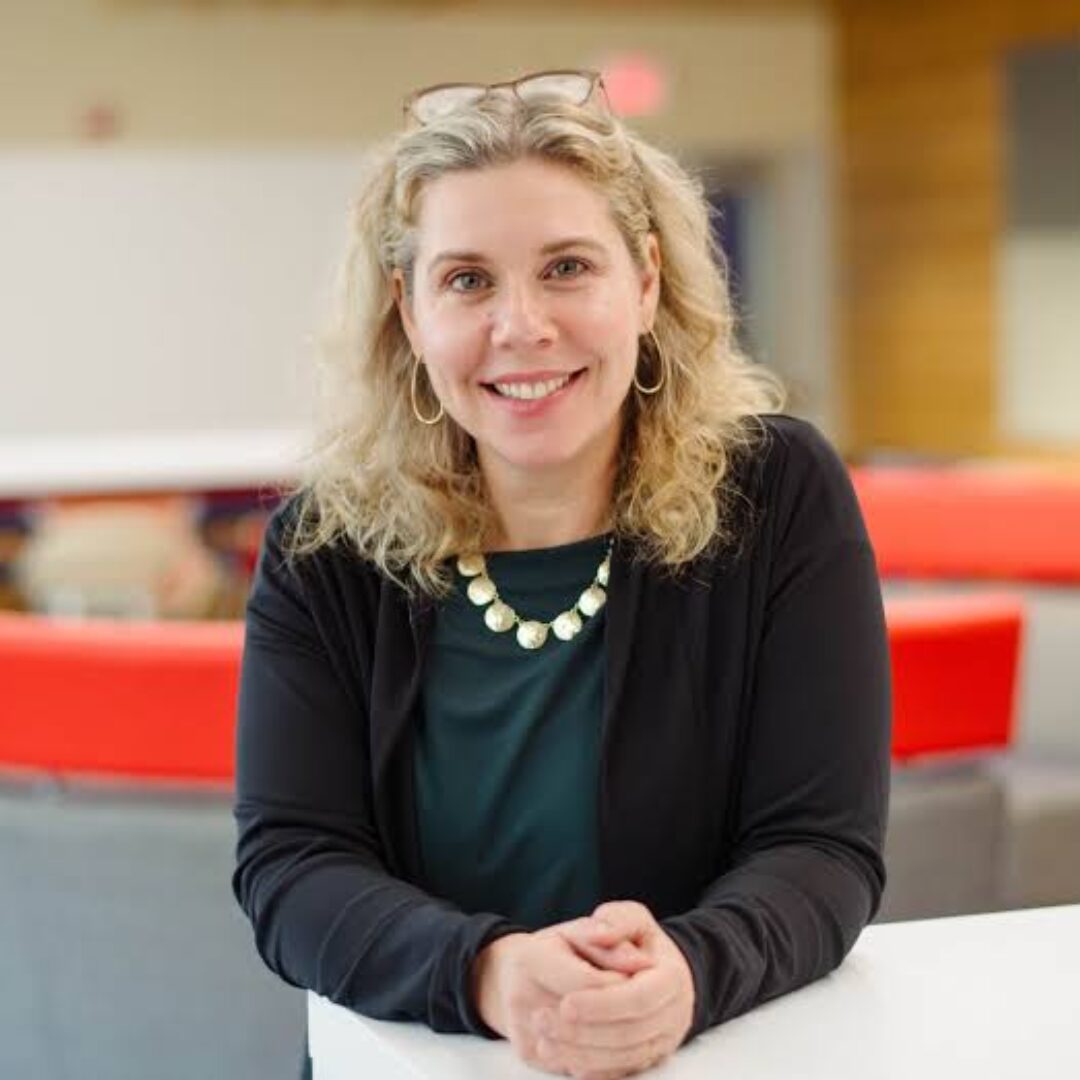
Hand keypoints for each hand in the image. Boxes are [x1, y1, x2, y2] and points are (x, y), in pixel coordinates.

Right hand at [471, 917, 651, 1072]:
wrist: (513, 975)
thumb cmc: (555, 949)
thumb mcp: (581, 931)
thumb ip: (611, 940)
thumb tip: (642, 962)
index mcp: (531, 958)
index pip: (588, 981)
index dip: (621, 984)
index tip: (642, 979)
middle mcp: (519, 995)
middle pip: (584, 1019)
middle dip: (623, 1015)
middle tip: (646, 1006)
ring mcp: (522, 1029)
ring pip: (582, 1050)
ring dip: (619, 1042)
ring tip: (639, 1025)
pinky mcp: (529, 1054)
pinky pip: (575, 1067)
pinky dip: (605, 1060)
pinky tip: (621, 1045)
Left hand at [531, 901, 696, 1079]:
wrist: (661, 973)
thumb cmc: (640, 943)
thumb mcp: (634, 919)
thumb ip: (617, 919)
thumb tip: (601, 931)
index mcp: (672, 979)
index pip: (636, 999)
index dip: (600, 1005)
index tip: (565, 1004)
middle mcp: (673, 1015)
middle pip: (628, 1034)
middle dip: (584, 1032)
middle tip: (542, 1023)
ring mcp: (663, 1041)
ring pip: (624, 1059)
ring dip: (582, 1054)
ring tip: (544, 1042)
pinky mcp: (650, 1059)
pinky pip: (623, 1072)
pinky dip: (593, 1071)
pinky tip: (563, 1060)